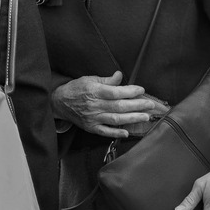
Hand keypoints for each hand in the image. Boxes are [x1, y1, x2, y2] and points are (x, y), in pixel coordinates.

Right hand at [52, 72, 169, 138]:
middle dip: (137, 105)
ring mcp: (93, 118)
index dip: (129, 91)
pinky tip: (126, 132)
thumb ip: (106, 80)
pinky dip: (116, 133)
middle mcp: (94, 105)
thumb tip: (119, 75)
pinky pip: (105, 132)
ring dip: (132, 118)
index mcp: (94, 91)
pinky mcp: (91, 127)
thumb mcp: (89, 79)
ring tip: (145, 117)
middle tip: (150, 104)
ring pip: (115, 119)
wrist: (59, 103)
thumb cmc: (76, 89)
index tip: (141, 90)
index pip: (115, 92)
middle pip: (119, 106)